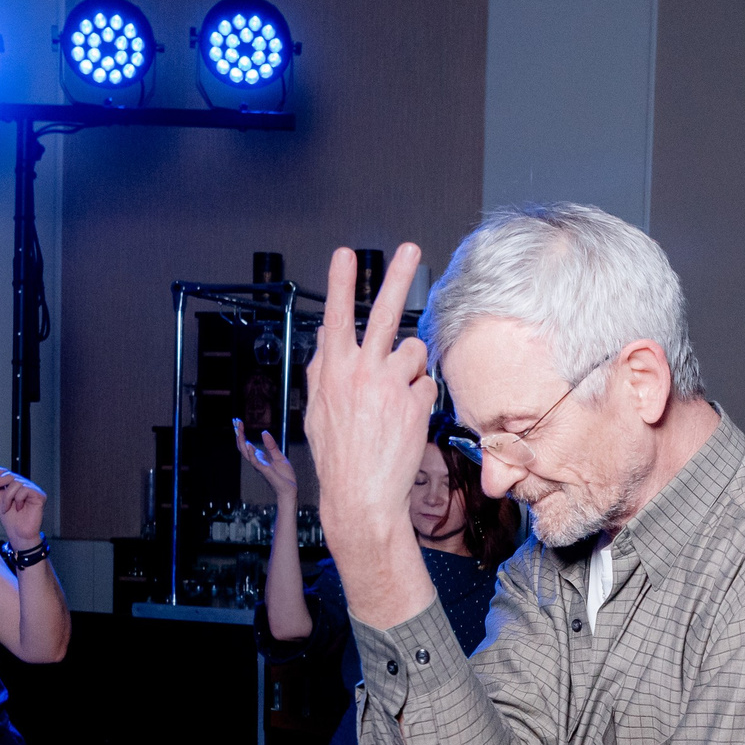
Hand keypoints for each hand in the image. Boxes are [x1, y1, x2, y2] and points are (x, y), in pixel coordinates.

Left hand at [0, 463, 47, 548]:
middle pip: (10, 475)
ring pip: (16, 483)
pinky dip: (18, 500)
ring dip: (7, 497)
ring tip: (6, 508)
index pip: (6, 474)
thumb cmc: (11, 521)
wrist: (18, 535)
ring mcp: (34, 490)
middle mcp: (26, 486)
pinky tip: (19, 508)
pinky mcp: (40, 496)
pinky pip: (24, 490)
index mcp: (17, 487)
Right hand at [232, 419, 299, 500]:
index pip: (246, 444)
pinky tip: (249, 444)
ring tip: (239, 429)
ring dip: (242, 441)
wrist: (289, 490)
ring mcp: (260, 466)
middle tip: (236, 422)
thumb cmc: (284, 476)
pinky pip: (256, 462)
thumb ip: (271, 446)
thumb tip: (263, 432)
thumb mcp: (279, 457)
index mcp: (259, 458)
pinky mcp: (266, 471)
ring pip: (247, 453)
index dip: (241, 433)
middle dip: (239, 434)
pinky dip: (252, 453)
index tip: (238, 422)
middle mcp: (257, 462)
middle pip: (243, 446)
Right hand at [302, 244, 434, 553]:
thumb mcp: (317, 408)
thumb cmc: (338, 456)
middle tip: (410, 248)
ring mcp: (390, 386)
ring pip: (415, 353)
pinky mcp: (414, 403)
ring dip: (412, 369)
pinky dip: (420, 398)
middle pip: (385, 314)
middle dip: (398, 276)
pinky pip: (427, 385)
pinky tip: (405, 420)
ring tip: (395, 399)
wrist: (361, 496)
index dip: (341, 283)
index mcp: (332, 371)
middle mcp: (361, 372)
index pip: (336, 317)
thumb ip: (322, 369)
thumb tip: (327, 337)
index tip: (346, 254)